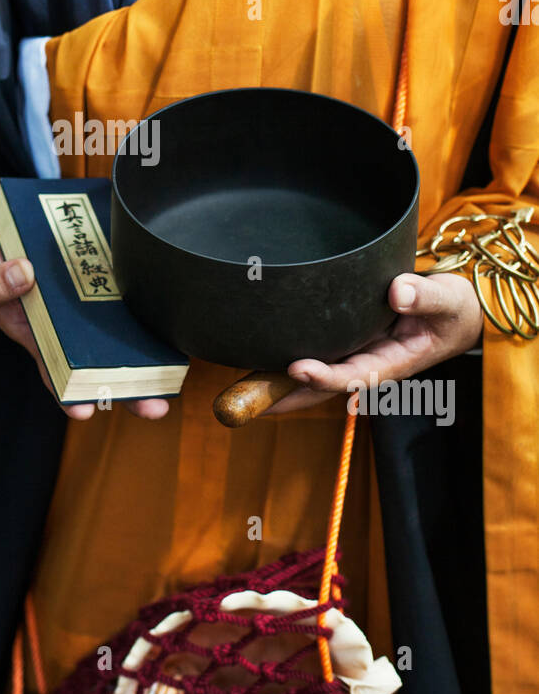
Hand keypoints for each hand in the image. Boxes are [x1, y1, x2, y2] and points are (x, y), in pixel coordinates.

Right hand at [0, 246, 169, 420]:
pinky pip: (144, 314)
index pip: (56, 375)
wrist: (36, 233)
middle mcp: (75, 337)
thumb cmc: (8, 265)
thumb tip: (23, 273)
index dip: (69, 396)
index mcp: (43, 342)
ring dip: (149, 369)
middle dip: (127, 392)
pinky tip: (177, 343)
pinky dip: (160, 329)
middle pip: (105, 372)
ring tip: (167, 390)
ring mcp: (102, 315)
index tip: (81, 411)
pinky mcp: (122, 290)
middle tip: (150, 407)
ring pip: (128, 348)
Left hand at [261, 272, 483, 415]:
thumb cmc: (453, 308)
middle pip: (322, 388)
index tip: (298, 368)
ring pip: (311, 378)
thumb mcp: (449, 300)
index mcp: (394, 363)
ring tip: (238, 389)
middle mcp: (368, 365)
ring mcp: (354, 357)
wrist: (455, 313)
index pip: (355, 376)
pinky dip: (284, 364)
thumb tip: (397, 292)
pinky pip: (313, 357)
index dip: (326, 376)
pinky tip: (254, 363)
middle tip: (247, 401)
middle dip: (285, 396)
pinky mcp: (346, 345)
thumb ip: (425, 296)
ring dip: (277, 386)